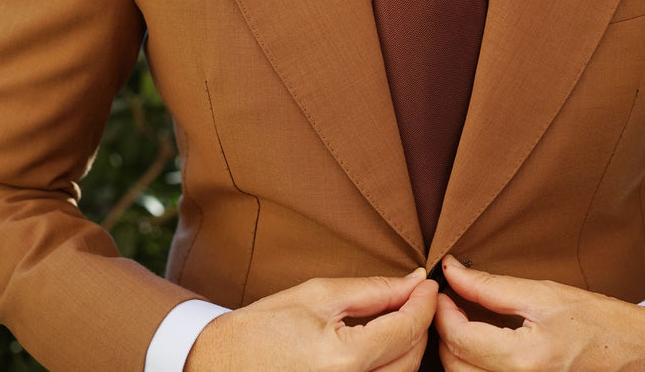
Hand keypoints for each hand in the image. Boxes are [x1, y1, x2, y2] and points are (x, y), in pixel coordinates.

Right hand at [185, 268, 437, 370]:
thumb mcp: (317, 296)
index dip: (424, 302)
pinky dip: (389, 367)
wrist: (216, 366)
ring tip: (396, 317)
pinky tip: (379, 346)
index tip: (428, 282)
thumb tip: (415, 281)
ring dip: (406, 347)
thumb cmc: (261, 328)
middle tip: (413, 296)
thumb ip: (373, 291)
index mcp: (344, 361)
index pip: (407, 329)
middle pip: (412, 357)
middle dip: (419, 324)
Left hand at [434, 256, 644, 371]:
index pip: (458, 337)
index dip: (440, 310)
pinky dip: (473, 367)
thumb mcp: (543, 293)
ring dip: (455, 352)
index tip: (441, 288)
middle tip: (449, 302)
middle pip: (454, 365)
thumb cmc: (597, 319)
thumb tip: (451, 271)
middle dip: (443, 331)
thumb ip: (491, 287)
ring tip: (463, 322)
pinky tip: (480, 346)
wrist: (637, 351)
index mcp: (524, 359)